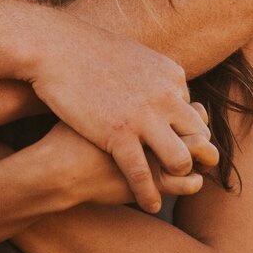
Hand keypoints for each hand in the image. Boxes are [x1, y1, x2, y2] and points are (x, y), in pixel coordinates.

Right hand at [30, 20, 216, 215]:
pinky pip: (142, 173)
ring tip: (167, 188)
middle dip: (194, 156)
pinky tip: (150, 205)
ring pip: (180, 159)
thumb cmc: (84, 49)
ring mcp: (144, 117)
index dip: (182, 132)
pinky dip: (149, 194)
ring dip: (176, 177)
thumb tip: (156, 79)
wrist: (54, 47)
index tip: (171, 143)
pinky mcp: (118, 134)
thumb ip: (149, 72)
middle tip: (180, 171)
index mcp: (171, 75)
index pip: (192, 112)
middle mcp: (166, 96)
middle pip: (198, 136)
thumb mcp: (131, 54)